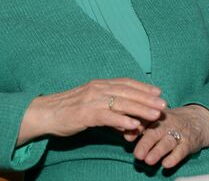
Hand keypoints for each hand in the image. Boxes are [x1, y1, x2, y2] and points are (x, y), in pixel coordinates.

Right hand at [17, 78, 165, 145]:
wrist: (44, 113)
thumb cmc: (67, 111)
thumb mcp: (90, 106)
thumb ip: (109, 111)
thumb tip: (130, 121)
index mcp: (98, 84)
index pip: (125, 83)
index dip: (143, 87)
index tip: (158, 92)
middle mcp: (97, 89)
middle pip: (127, 92)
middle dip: (148, 98)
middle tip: (164, 105)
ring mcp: (91, 100)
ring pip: (121, 103)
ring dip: (141, 109)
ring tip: (155, 115)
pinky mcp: (85, 113)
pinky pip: (107, 116)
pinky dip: (122, 120)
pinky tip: (134, 125)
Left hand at [132, 105, 208, 168]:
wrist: (198, 120)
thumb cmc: (169, 122)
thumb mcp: (156, 120)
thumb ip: (141, 126)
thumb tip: (125, 135)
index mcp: (156, 116)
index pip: (144, 120)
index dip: (136, 129)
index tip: (126, 137)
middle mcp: (166, 123)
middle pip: (154, 132)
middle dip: (145, 144)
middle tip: (137, 155)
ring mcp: (178, 132)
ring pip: (167, 142)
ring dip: (157, 152)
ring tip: (148, 161)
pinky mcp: (189, 143)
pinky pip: (181, 151)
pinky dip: (174, 158)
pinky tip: (166, 164)